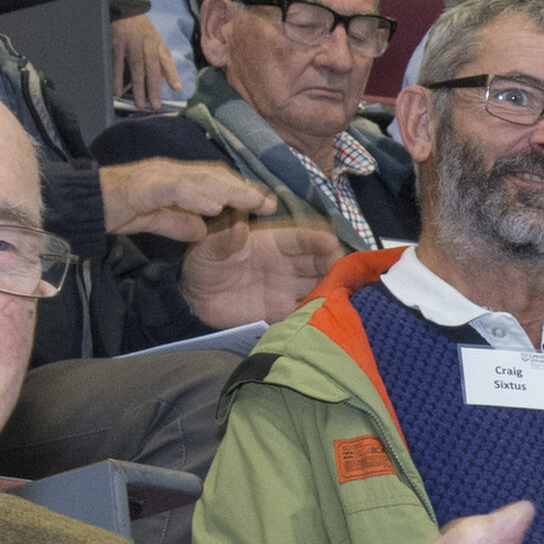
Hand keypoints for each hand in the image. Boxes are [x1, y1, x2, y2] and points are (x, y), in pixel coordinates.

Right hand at [101, 158, 276, 239]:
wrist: (78, 203)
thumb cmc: (114, 208)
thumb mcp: (152, 219)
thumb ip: (176, 222)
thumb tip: (202, 228)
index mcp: (174, 178)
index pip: (213, 181)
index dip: (240, 190)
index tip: (265, 203)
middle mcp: (169, 171)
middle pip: (214, 176)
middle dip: (243, 189)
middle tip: (271, 202)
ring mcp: (157, 175)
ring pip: (200, 179)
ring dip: (229, 190)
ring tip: (253, 202)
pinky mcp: (142, 186)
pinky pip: (174, 189)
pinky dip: (196, 197)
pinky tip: (214, 207)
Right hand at [106, 9, 175, 110]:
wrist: (118, 7)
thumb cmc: (138, 27)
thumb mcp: (152, 38)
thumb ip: (159, 57)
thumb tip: (168, 80)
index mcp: (156, 41)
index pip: (166, 59)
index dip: (171, 74)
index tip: (177, 89)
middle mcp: (146, 41)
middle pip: (152, 67)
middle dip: (154, 87)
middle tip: (156, 106)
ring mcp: (130, 41)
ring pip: (136, 67)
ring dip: (138, 87)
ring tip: (141, 104)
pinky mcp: (115, 42)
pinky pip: (117, 63)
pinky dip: (117, 78)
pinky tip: (118, 92)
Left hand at [181, 214, 338, 324]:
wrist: (194, 299)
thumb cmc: (203, 264)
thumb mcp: (208, 247)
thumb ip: (224, 240)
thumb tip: (239, 229)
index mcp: (271, 243)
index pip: (301, 239)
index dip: (317, 240)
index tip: (333, 243)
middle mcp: (285, 264)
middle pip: (317, 262)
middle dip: (335, 265)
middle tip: (349, 271)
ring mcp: (286, 287)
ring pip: (318, 285)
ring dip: (332, 288)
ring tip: (348, 293)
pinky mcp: (281, 311)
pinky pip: (306, 309)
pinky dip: (318, 311)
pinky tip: (330, 314)